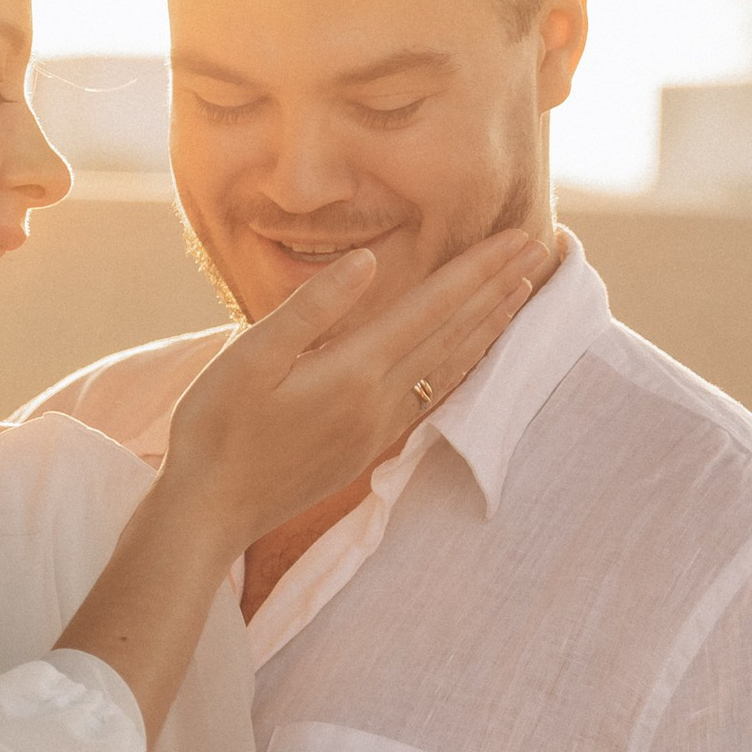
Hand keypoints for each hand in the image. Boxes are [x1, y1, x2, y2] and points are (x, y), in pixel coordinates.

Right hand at [159, 230, 551, 551]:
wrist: (208, 513)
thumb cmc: (215, 429)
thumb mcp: (250, 358)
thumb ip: (313, 308)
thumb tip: (369, 261)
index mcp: (353, 372)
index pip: (431, 308)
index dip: (476, 270)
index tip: (517, 238)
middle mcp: (378, 402)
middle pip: (453, 334)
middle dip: (498, 288)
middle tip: (542, 250)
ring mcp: (377, 430)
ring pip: (451, 367)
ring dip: (490, 326)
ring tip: (524, 293)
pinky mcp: (368, 449)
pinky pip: (433, 397)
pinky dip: (463, 365)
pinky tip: (474, 355)